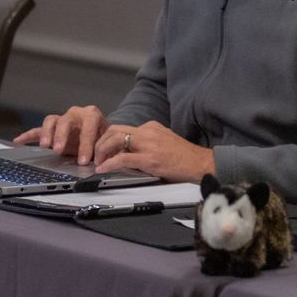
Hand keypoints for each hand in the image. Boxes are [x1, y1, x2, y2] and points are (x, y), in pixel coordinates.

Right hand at [13, 105, 111, 164]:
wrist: (103, 134)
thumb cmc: (105, 138)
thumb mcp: (107, 143)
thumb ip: (103, 152)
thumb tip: (101, 163)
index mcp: (92, 115)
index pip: (88, 128)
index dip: (85, 144)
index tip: (83, 161)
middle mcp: (76, 114)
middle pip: (66, 121)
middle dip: (62, 136)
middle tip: (59, 150)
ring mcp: (63, 119)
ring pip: (51, 121)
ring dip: (47, 133)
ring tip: (45, 146)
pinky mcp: (53, 128)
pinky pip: (38, 130)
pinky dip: (28, 135)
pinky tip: (18, 141)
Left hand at [94, 121, 214, 182]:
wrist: (201, 164)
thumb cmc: (184, 157)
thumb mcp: (164, 142)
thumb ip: (147, 143)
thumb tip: (128, 152)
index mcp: (151, 127)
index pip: (122, 128)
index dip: (108, 139)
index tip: (102, 150)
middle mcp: (148, 131)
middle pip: (114, 130)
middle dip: (100, 142)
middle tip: (95, 156)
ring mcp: (149, 144)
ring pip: (115, 140)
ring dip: (101, 151)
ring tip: (97, 162)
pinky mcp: (150, 159)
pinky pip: (123, 159)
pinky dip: (109, 163)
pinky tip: (103, 169)